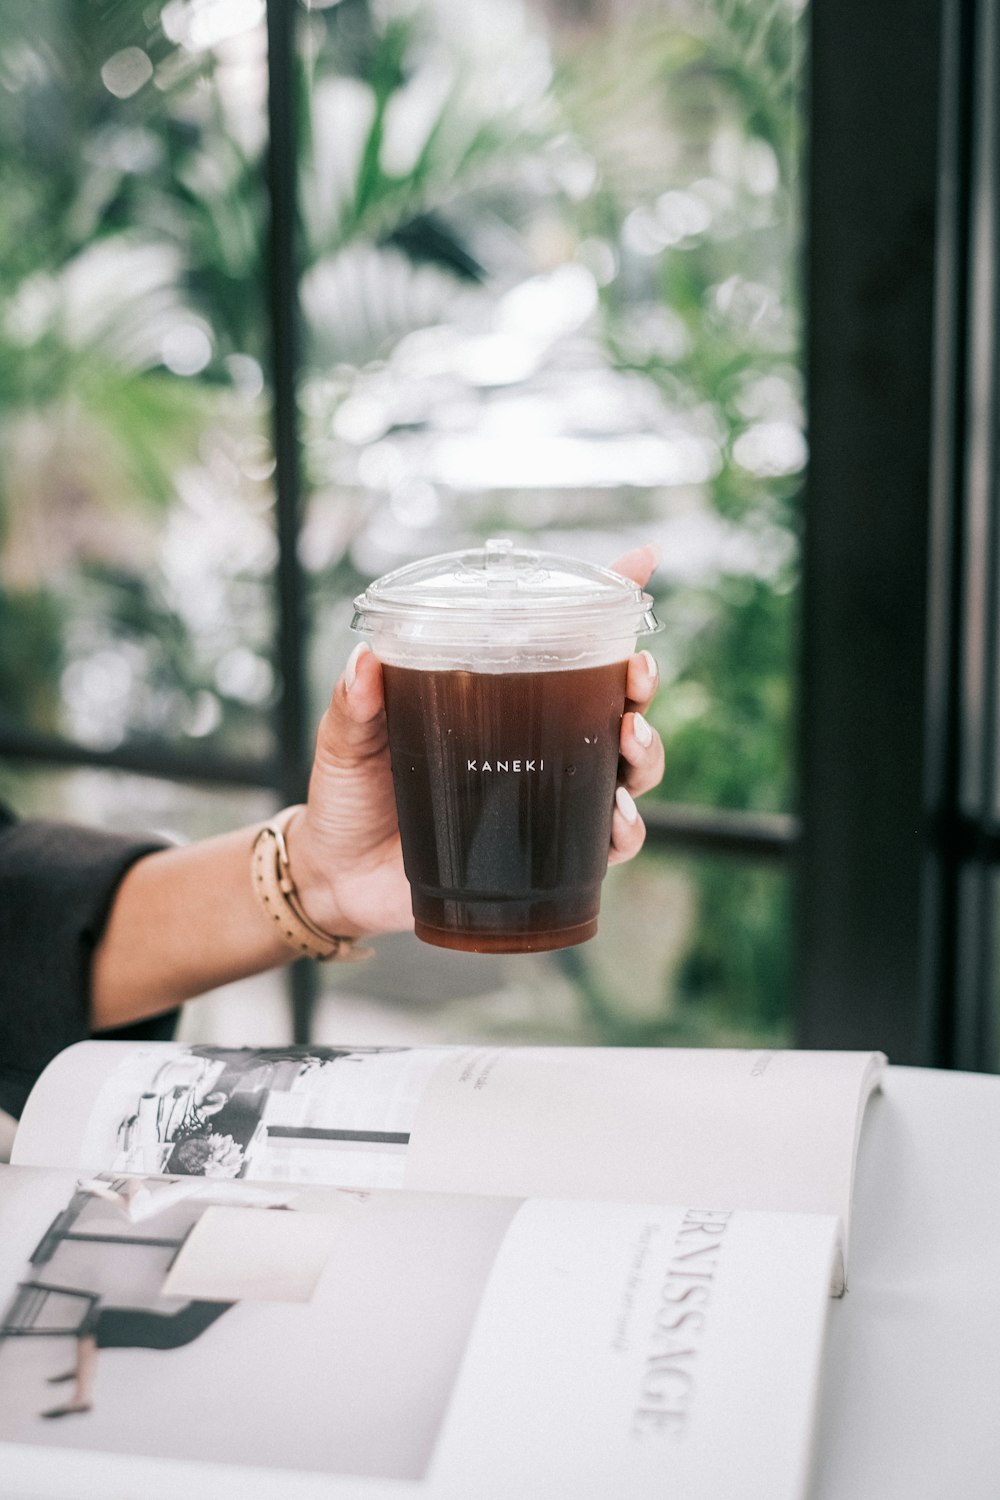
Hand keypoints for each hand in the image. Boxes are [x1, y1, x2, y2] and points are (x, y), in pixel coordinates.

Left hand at [290, 543, 664, 936]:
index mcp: (499, 699)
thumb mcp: (346, 738)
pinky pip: (606, 845)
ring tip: (630, 738)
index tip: (643, 562)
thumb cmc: (350, 795)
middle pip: (615, 704)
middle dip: (640, 685)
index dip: (610, 600)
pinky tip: (616, 819)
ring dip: (646, 752)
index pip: (565, 642)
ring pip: (627, 770)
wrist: (340, 878)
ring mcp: (547, 800)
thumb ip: (355, 701)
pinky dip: (626, 831)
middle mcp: (536, 744)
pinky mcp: (548, 856)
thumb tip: (366, 660)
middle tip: (636, 675)